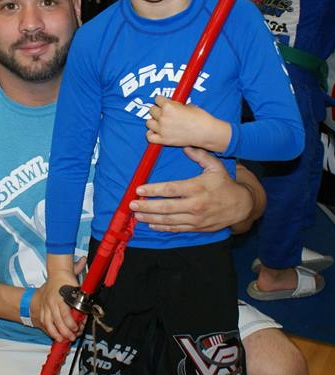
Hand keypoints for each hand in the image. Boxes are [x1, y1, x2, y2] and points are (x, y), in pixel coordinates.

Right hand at [38, 254, 83, 341]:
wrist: (50, 279)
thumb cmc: (62, 280)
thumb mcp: (71, 277)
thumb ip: (78, 273)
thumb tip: (83, 261)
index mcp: (59, 296)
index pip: (65, 312)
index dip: (71, 322)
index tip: (78, 327)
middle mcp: (51, 304)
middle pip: (58, 321)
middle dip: (67, 331)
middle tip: (74, 336)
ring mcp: (46, 309)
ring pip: (50, 325)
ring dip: (58, 334)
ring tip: (65, 340)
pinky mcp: (43, 314)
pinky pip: (46, 325)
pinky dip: (51, 332)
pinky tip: (57, 337)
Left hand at [129, 147, 260, 232]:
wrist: (241, 205)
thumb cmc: (225, 184)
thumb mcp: (215, 166)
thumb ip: (199, 155)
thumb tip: (185, 146)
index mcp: (196, 188)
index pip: (170, 189)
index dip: (153, 190)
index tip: (139, 189)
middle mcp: (194, 205)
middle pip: (166, 207)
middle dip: (147, 206)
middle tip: (132, 204)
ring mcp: (195, 219)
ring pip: (169, 220)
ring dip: (151, 217)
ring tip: (137, 214)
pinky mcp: (197, 228)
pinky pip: (176, 228)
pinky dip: (162, 228)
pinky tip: (151, 224)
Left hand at [146, 96, 230, 151]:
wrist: (206, 132)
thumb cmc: (200, 118)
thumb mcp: (187, 105)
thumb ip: (175, 105)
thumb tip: (171, 105)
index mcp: (168, 106)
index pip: (157, 99)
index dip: (162, 100)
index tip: (165, 103)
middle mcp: (163, 117)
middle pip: (152, 110)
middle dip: (158, 110)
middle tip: (166, 113)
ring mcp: (162, 129)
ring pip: (149, 122)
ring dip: (154, 121)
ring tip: (161, 122)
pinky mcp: (164, 140)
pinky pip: (149, 137)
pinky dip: (151, 134)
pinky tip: (156, 132)